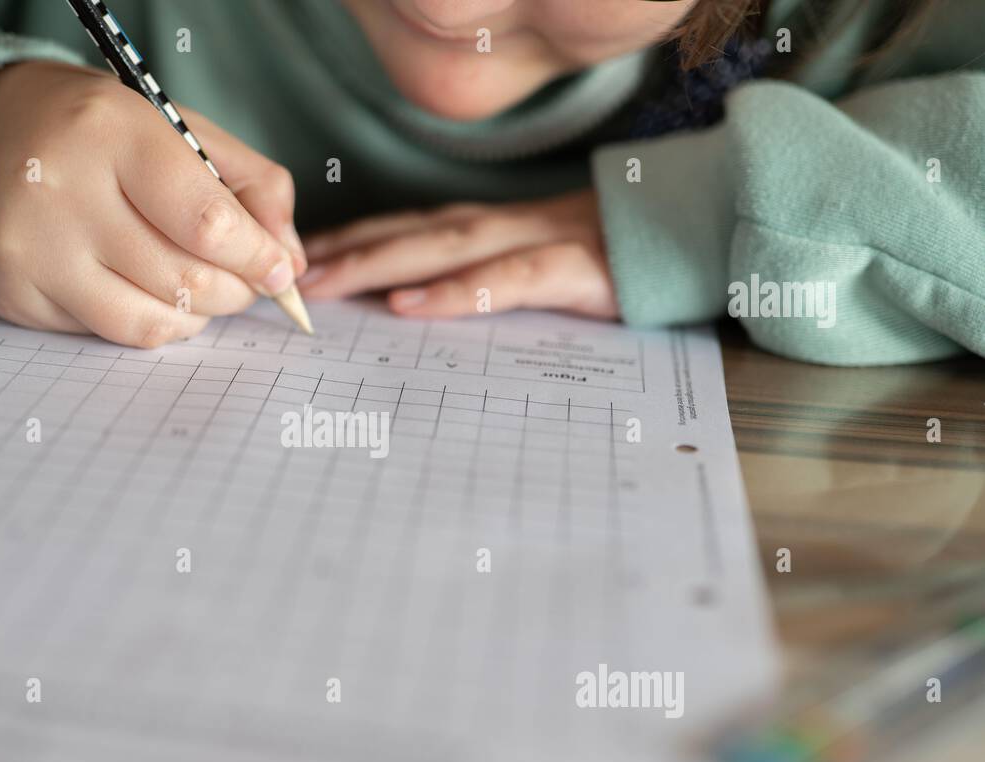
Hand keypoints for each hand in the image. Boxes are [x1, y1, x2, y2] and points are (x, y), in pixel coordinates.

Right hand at [0, 61, 305, 346]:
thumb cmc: (88, 133)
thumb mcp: (172, 126)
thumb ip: (247, 182)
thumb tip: (290, 259)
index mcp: (110, 132)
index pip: (207, 221)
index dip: (257, 257)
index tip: (279, 269)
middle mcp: (63, 194)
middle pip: (185, 280)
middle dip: (236, 291)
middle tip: (248, 283)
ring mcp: (33, 254)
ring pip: (152, 321)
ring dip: (201, 317)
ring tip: (207, 291)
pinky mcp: (17, 298)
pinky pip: (112, 333)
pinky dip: (154, 324)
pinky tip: (157, 297)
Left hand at [297, 189, 618, 319]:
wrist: (703, 236)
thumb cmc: (618, 260)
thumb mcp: (547, 265)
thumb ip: (495, 277)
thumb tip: (432, 307)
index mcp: (499, 225)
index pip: (412, 227)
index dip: (356, 238)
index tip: (302, 258)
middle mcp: (508, 224)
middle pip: (413, 233)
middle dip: (349, 252)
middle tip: (288, 276)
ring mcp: (540, 241)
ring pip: (445, 248)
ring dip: (381, 264)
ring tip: (328, 284)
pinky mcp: (574, 270)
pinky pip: (505, 282)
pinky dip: (456, 293)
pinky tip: (413, 306)